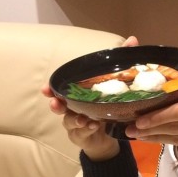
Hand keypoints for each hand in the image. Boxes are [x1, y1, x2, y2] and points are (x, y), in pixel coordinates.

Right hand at [40, 35, 139, 160]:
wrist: (111, 134)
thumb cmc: (108, 106)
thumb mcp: (117, 85)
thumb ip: (123, 62)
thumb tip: (132, 39)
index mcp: (77, 95)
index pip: (60, 90)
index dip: (51, 89)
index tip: (45, 89)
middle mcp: (73, 108)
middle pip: (58, 106)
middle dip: (56, 104)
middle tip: (56, 103)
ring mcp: (76, 124)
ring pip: (69, 121)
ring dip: (75, 119)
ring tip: (83, 119)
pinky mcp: (82, 136)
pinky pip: (81, 133)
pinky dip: (87, 130)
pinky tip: (94, 126)